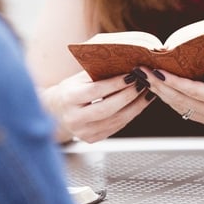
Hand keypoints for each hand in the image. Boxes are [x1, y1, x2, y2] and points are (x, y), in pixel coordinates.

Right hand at [39, 69, 154, 142]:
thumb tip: (124, 64)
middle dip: (128, 95)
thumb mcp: (78, 79)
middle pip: (107, 108)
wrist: (56, 112)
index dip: (115, 84)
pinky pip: (116, 127)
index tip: (132, 75)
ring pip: (115, 121)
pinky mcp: (92, 139)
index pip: (95, 91)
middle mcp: (74, 118)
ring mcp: (83, 132)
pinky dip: (130, 115)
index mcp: (69, 98)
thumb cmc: (71, 91)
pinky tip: (139, 104)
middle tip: (143, 83)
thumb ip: (97, 73)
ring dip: (135, 106)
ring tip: (146, 92)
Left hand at [143, 59, 203, 132]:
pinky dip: (172, 100)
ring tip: (146, 80)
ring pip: (180, 107)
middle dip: (158, 86)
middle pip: (180, 100)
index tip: (156, 72)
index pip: (192, 91)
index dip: (172, 82)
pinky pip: (186, 110)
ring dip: (161, 94)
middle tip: (141, 72)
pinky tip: (163, 91)